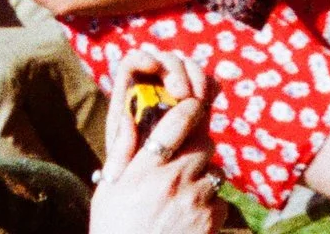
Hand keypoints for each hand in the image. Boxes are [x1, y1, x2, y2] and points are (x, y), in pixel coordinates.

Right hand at [93, 50, 221, 233]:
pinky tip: (188, 218)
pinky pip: (220, 200)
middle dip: (197, 150)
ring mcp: (195, 199)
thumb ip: (122, 151)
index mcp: (146, 169)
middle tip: (182, 165)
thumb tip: (132, 116)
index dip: (189, 109)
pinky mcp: (211, 219)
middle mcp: (174, 179)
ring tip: (181, 198)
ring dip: (204, 179)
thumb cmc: (114, 229)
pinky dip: (210, 206)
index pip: (178, 120)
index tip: (191, 108)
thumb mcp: (108, 190)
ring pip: (215, 172)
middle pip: (205, 143)